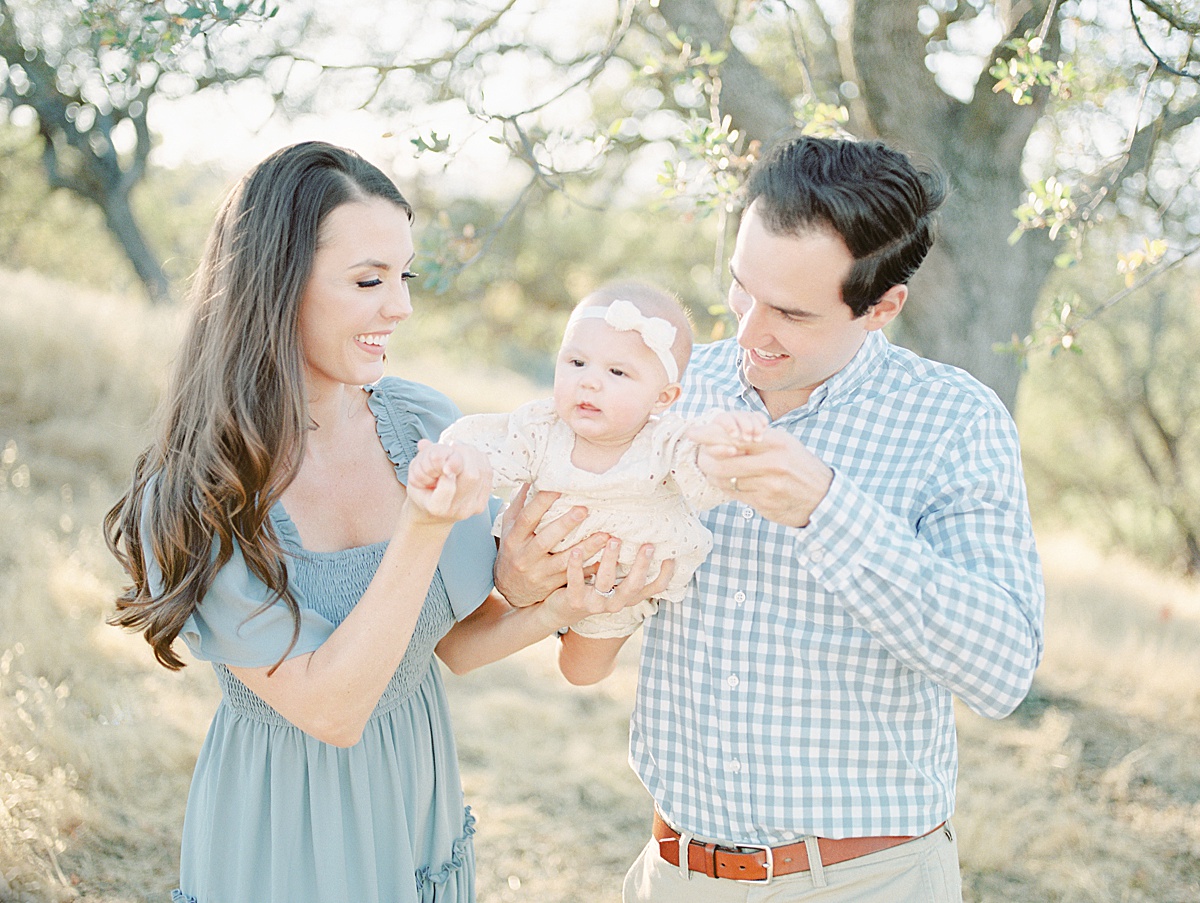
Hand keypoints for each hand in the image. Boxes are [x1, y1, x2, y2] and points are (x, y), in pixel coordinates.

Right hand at [404, 440, 491, 525]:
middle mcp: (458, 510)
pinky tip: (467, 458)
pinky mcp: (484, 501)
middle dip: (462, 454)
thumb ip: (423, 458)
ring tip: (458, 451)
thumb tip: (426, 444)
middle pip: (471, 476)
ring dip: (471, 453)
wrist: (434, 512)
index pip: (447, 487)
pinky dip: (478, 458)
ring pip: (483, 471)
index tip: (444, 459)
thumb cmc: (423, 490)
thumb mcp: (416, 474)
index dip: (449, 467)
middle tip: (452, 447)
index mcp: (437, 507)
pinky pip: (488, 472)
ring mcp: (473, 507)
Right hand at [493, 484, 609, 606]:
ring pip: (564, 561)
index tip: (559, 487)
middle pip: (546, 539)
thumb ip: (520, 505)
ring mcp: (539, 573)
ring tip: (605, 536)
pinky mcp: (552, 585)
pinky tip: (606, 560)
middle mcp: (524, 556)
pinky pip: (573, 577)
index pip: (527, 518)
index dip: (542, 502)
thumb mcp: (509, 527)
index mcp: (514, 538)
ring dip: (586, 548)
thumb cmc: (513, 550)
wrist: (509, 589)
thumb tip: (532, 477)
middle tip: (584, 509)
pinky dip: (590, 569)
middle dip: (566, 524)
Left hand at [541, 540, 676, 627]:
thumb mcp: (612, 580)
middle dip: (641, 565)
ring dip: (610, 559)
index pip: (653, 589)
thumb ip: (626, 566)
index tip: (670, 556)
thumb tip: (644, 537)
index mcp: (627, 597)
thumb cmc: (591, 587)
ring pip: (606, 581)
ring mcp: (595, 604)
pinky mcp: (574, 601)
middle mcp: (615, 603)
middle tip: (648, 545)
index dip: (665, 575)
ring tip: (612, 539)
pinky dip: (576, 565)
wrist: (559, 611)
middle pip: (633, 585)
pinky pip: (576, 581)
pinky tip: (576, 549)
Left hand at [688, 421, 832, 527]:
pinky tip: (732, 483)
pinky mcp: (765, 504)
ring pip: (725, 480)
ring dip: (715, 475)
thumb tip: (720, 436)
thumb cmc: (800, 466)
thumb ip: (755, 439)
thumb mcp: (785, 444)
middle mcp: (773, 463)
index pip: (734, 436)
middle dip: (706, 459)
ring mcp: (768, 486)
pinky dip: (728, 488)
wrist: (825, 498)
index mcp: (777, 442)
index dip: (709, 435)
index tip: (693, 433)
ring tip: (715, 470)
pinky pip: (735, 494)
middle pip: (722, 461)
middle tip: (700, 457)